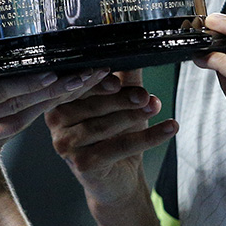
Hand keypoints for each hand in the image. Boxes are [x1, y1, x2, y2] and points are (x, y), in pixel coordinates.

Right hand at [0, 48, 106, 201]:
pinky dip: (28, 121)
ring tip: (76, 89)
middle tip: (85, 75)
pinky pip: (9, 134)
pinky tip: (42, 111)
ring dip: (50, 103)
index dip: (30, 78)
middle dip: (55, 87)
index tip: (55, 68)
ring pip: (21, 118)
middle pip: (20, 100)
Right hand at [47, 70, 177, 208]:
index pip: (78, 84)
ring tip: (157, 105)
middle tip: (146, 95)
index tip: (119, 79)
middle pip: (91, 105)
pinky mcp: (82, 165)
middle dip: (122, 98)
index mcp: (59, 99)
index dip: (99, 79)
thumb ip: (125, 76)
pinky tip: (169, 128)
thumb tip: (136, 47)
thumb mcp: (121, 101)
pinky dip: (148, 137)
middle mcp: (55, 121)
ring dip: (134, 116)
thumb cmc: (114, 136)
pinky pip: (118, 147)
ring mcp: (65, 145)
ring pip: (103, 126)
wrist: (118, 178)